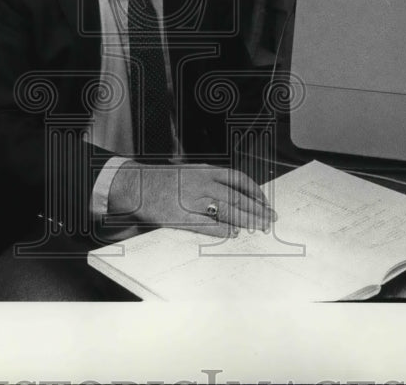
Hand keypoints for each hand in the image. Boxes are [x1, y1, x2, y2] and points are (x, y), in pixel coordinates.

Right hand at [107, 162, 275, 236]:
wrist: (136, 184)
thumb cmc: (164, 179)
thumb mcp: (190, 171)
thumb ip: (211, 180)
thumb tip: (234, 193)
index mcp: (205, 171)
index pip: (238, 179)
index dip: (255, 192)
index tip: (265, 202)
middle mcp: (201, 183)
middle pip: (237, 197)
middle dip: (257, 209)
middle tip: (269, 219)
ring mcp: (192, 200)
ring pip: (227, 210)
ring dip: (246, 220)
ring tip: (258, 227)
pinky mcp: (181, 217)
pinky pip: (207, 225)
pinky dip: (222, 230)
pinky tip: (232, 234)